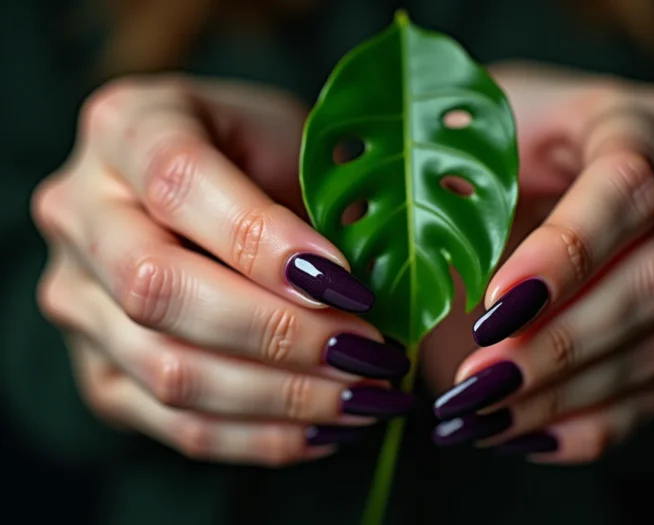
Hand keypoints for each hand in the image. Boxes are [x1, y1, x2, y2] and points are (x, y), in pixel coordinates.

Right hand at [32, 76, 413, 466]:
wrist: (210, 191)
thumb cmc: (259, 158)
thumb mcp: (290, 143)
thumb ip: (315, 204)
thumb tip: (363, 299)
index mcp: (125, 128)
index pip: (178, 183)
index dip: (262, 240)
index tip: (347, 283)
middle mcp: (80, 213)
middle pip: (157, 288)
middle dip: (279, 333)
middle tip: (366, 350)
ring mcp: (78, 298)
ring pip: (168, 371)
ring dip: (282, 396)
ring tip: (363, 395)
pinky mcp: (99, 368)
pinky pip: (174, 424)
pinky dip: (260, 436)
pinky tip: (324, 425)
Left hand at [427, 63, 653, 462]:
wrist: (531, 163)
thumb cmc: (491, 140)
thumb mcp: (462, 131)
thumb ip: (437, 174)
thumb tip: (382, 257)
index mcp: (640, 126)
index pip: (629, 184)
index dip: (567, 251)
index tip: (494, 304)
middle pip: (652, 280)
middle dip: (555, 341)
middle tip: (471, 379)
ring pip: (650, 349)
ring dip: (556, 394)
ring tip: (474, 413)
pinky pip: (645, 395)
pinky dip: (578, 426)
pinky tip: (511, 430)